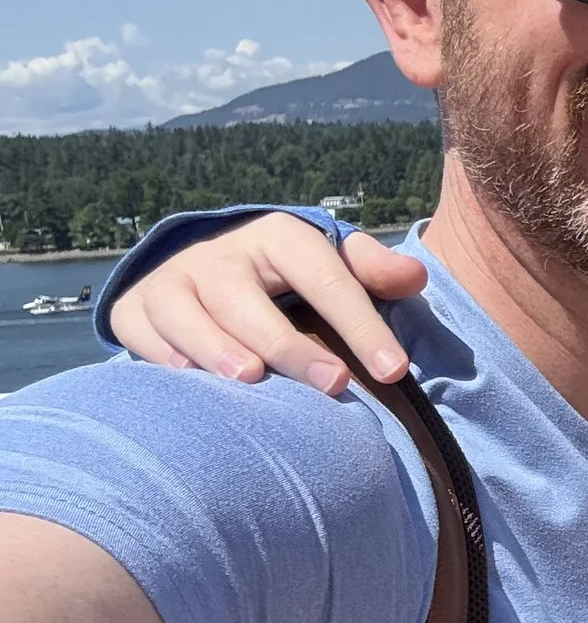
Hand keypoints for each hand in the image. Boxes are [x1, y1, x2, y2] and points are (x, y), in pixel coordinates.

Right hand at [109, 214, 422, 395]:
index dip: (362, 324)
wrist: (209, 264)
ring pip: (185, 311)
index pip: (325, 277)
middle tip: (332, 384)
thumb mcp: (333, 260)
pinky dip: (161, 354)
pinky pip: (139, 328)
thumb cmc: (290, 274)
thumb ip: (374, 270)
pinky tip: (192, 382)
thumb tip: (416, 277)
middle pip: (249, 300)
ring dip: (215, 346)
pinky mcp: (135, 306)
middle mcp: (220, 255)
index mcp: (279, 238)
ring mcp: (173, 279)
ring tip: (248, 379)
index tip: (395, 370)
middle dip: (289, 344)